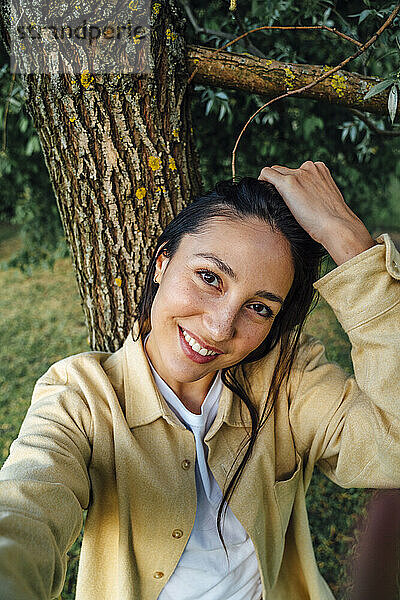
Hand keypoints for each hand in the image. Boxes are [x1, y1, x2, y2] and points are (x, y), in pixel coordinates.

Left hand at [258, 161, 376, 264]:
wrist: (336, 226)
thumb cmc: (332, 222)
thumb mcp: (326, 202)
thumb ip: (315, 195)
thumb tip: (304, 202)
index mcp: (320, 169)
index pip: (297, 171)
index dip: (291, 184)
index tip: (290, 199)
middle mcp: (309, 167)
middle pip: (284, 171)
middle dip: (280, 184)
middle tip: (278, 202)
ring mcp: (299, 174)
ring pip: (275, 172)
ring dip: (271, 184)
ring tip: (271, 200)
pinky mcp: (288, 182)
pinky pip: (266, 173)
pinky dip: (262, 180)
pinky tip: (261, 193)